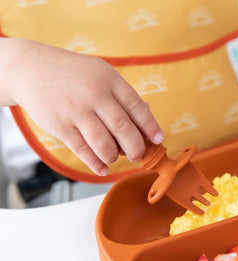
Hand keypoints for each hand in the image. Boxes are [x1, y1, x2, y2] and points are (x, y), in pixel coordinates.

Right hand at [2, 39, 163, 175]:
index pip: (136, 107)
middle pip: (123, 128)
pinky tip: (103, 168)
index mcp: (109, 80)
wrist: (32, 69)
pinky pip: (82, 150)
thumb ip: (122, 96)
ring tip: (116, 157)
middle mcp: (94, 95)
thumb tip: (146, 120)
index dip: (150, 126)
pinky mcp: (60, 126)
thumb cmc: (75, 75)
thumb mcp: (101, 74)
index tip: (159, 140)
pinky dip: (95, 163)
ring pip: (103, 143)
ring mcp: (76, 111)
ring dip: (114, 156)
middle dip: (136, 147)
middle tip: (138, 155)